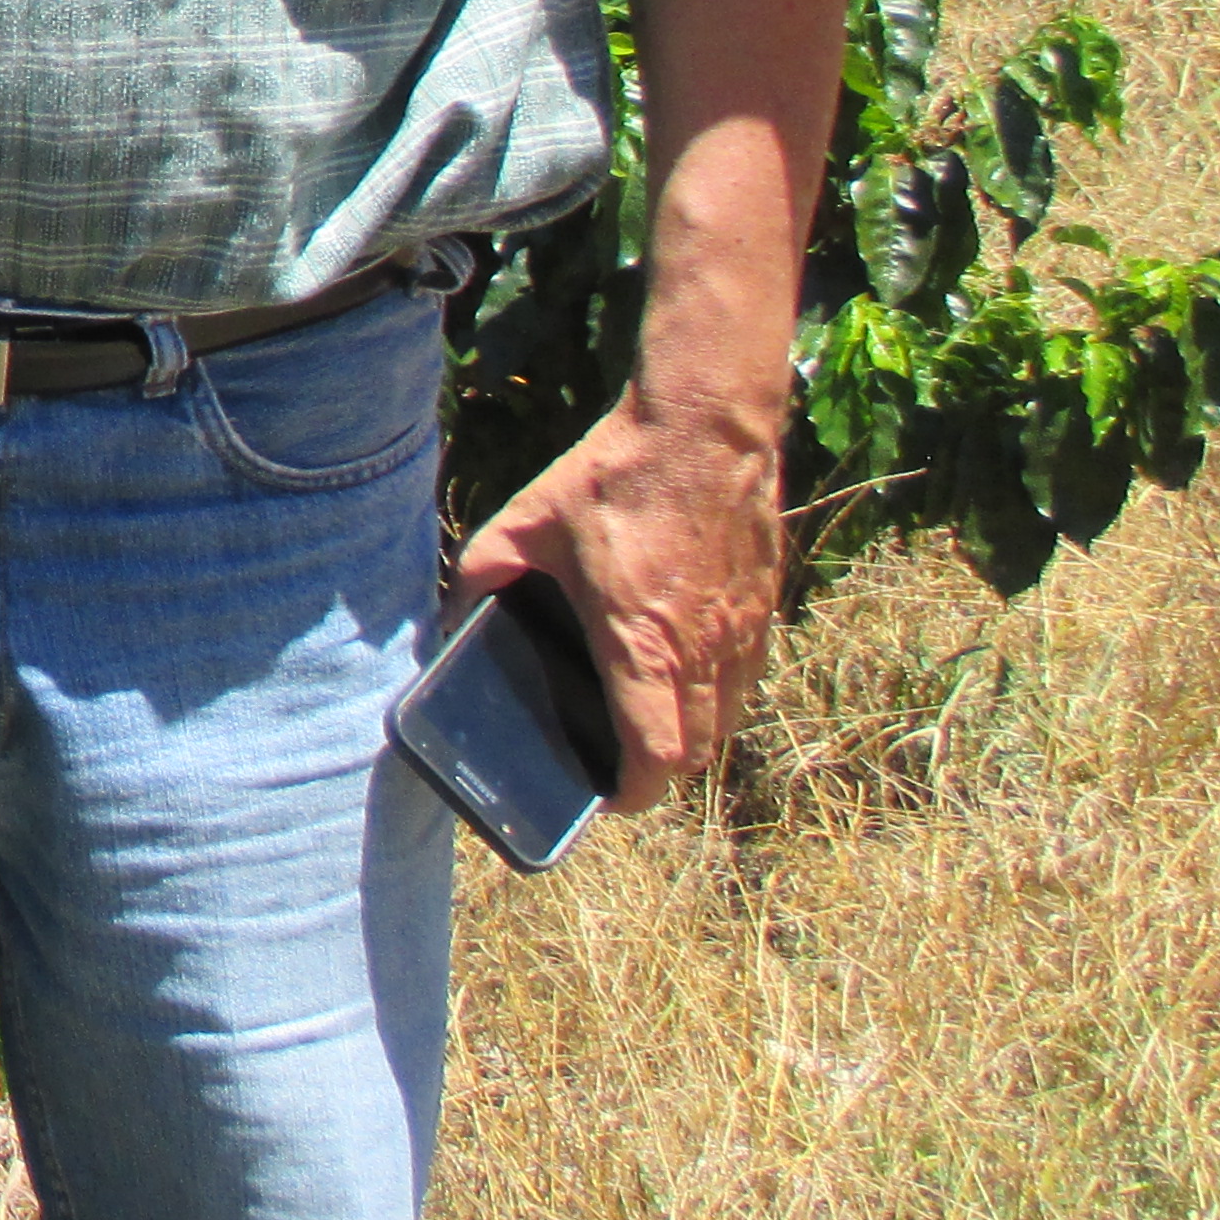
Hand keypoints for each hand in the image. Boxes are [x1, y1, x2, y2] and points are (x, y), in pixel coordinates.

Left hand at [451, 386, 785, 814]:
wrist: (705, 425)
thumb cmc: (616, 475)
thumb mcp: (529, 520)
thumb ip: (485, 569)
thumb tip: (455, 608)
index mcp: (644, 643)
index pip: (658, 757)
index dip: (634, 793)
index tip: (606, 794)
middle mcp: (703, 651)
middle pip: (698, 753)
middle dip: (660, 771)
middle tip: (620, 760)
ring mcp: (743, 632)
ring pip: (728, 718)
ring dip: (693, 733)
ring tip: (650, 716)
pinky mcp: (765, 606)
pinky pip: (746, 675)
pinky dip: (718, 691)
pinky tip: (683, 664)